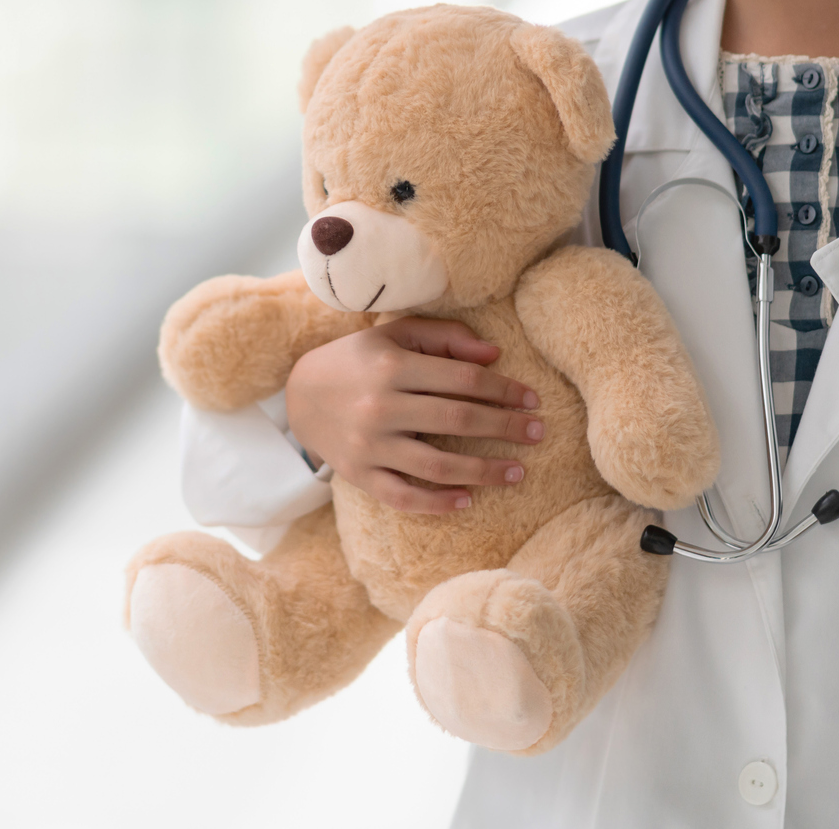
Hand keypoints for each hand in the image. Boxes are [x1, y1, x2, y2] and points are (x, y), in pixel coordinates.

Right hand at [285, 317, 544, 512]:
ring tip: (518, 473)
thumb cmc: (360, 360)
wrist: (299, 395)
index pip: (462, 379)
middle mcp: (380, 407)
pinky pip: (403, 496)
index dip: (503, 389)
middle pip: (457, 419)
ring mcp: (369, 445)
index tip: (532, 399)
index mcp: (392, 367)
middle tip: (538, 432)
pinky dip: (437, 503)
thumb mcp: (395, 335)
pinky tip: (468, 500)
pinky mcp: (359, 475)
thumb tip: (494, 355)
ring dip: (484, 470)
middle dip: (505, 427)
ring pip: (437, 465)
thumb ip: (444, 338)